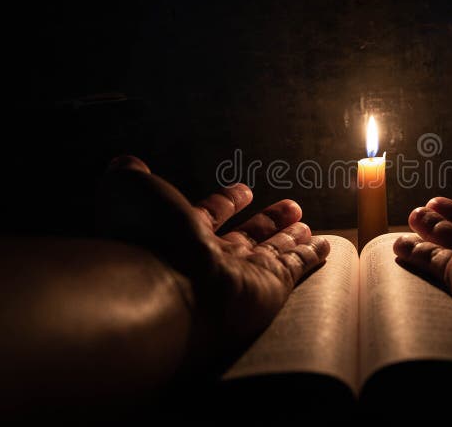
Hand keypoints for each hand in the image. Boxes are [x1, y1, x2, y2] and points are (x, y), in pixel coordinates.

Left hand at [97, 156, 329, 372]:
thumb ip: (129, 177)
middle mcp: (212, 259)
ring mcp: (242, 275)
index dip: (226, 202)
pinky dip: (310, 256)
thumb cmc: (144, 239)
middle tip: (289, 207)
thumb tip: (127, 163)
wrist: (165, 288)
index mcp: (181, 235)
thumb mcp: (128, 191)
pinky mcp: (270, 288)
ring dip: (290, 237)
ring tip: (306, 223)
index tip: (243, 191)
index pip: (210, 216)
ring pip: (273, 252)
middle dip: (267, 222)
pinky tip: (324, 246)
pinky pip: (295, 268)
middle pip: (247, 237)